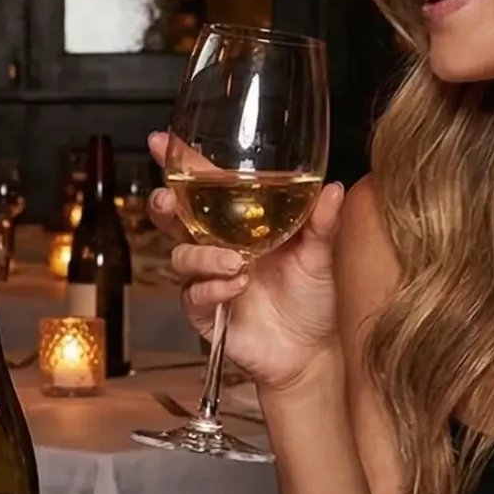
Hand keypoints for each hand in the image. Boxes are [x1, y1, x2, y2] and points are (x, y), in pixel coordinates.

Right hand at [145, 130, 345, 393]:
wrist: (317, 351)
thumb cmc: (316, 296)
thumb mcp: (323, 253)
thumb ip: (323, 222)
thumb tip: (332, 187)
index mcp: (240, 224)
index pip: (203, 187)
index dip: (179, 163)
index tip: (162, 142)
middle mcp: (218, 247)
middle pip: (174, 219)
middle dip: (165, 205)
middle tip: (168, 200)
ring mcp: (209, 280)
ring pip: (181, 257)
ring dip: (203, 255)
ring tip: (235, 260)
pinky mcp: (207, 315)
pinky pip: (194, 296)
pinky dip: (214, 287)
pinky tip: (236, 285)